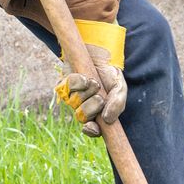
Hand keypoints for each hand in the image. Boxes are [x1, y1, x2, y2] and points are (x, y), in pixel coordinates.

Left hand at [54, 21, 126, 136]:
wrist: (99, 52)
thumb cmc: (109, 73)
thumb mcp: (119, 87)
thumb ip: (118, 103)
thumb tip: (108, 120)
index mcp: (99, 113)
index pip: (93, 130)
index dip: (91, 130)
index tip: (91, 126)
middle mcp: (84, 108)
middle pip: (82, 117)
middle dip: (92, 106)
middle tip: (100, 96)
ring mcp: (72, 97)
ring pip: (74, 103)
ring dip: (86, 92)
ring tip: (93, 83)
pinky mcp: (63, 86)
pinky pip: (67, 88)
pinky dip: (77, 82)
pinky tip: (84, 77)